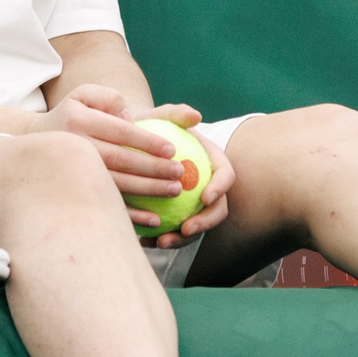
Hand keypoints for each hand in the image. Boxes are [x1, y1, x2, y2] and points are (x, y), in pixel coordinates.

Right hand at [30, 84, 189, 206]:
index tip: (171, 149)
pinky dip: (132, 215)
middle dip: (154, 168)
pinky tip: (154, 219)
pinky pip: (106, 205)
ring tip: (175, 191)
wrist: (34, 142)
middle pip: (121, 161)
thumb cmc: (70, 115)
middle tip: (179, 173)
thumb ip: (110, 98)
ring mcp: (74, 174)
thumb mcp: (84, 94)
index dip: (147, 141)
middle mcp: (75, 148)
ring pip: (117, 185)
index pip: (120, 132)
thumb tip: (129, 118)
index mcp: (79, 121)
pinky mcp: (75, 193)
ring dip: (148, 190)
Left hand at [140, 101, 235, 247]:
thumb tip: (194, 116)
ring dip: (181, 240)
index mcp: (213, 163)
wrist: (131, 146)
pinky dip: (159, 239)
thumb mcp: (160, 117)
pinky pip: (172, 232)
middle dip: (206, 222)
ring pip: (195, 227)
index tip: (205, 197)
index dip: (220, 188)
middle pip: (217, 209)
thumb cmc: (150, 128)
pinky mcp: (174, 218)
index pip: (226, 176)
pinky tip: (144, 242)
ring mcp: (192, 205)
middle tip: (186, 229)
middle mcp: (207, 187)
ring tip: (161, 242)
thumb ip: (176, 114)